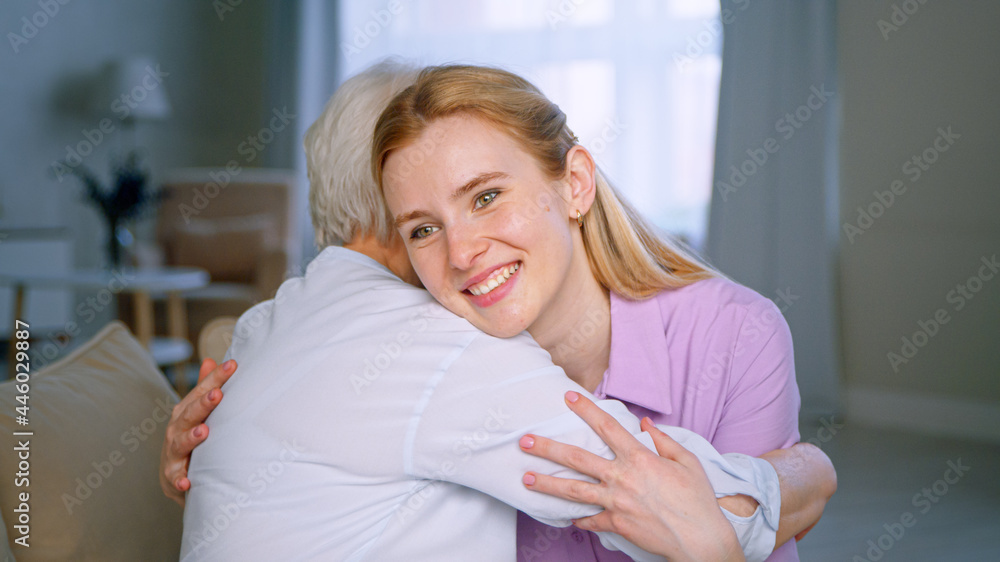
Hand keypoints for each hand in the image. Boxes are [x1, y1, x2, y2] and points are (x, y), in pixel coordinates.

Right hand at [159, 358, 235, 505]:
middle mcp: (177, 429)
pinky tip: (187, 480)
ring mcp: (173, 452)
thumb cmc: (190, 438)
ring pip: (181, 443)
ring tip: (203, 431)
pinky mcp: (172, 476)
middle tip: (218, 393)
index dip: (216, 378)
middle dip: (203, 404)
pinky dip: (180, 479)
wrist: (174, 477)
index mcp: (186, 411)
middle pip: (190, 413)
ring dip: (191, 437)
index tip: (233, 365)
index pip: (202, 391)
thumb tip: (210, 359)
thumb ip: (203, 388)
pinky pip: (175, 478)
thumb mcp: (196, 412)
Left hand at [520, 391, 744, 561]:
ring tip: (526, 478)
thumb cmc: (697, 500)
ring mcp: (616, 502)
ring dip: (547, 484)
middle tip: (525, 441)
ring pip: (573, 491)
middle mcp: (622, 478)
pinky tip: (567, 517)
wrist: (699, 539)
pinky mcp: (616, 524)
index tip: (568, 397)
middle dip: (547, 448)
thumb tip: (645, 424)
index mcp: (639, 458)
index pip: (606, 427)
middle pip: (576, 459)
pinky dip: (579, 519)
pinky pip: (591, 520)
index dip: (586, 409)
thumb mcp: (687, 462)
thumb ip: (663, 441)